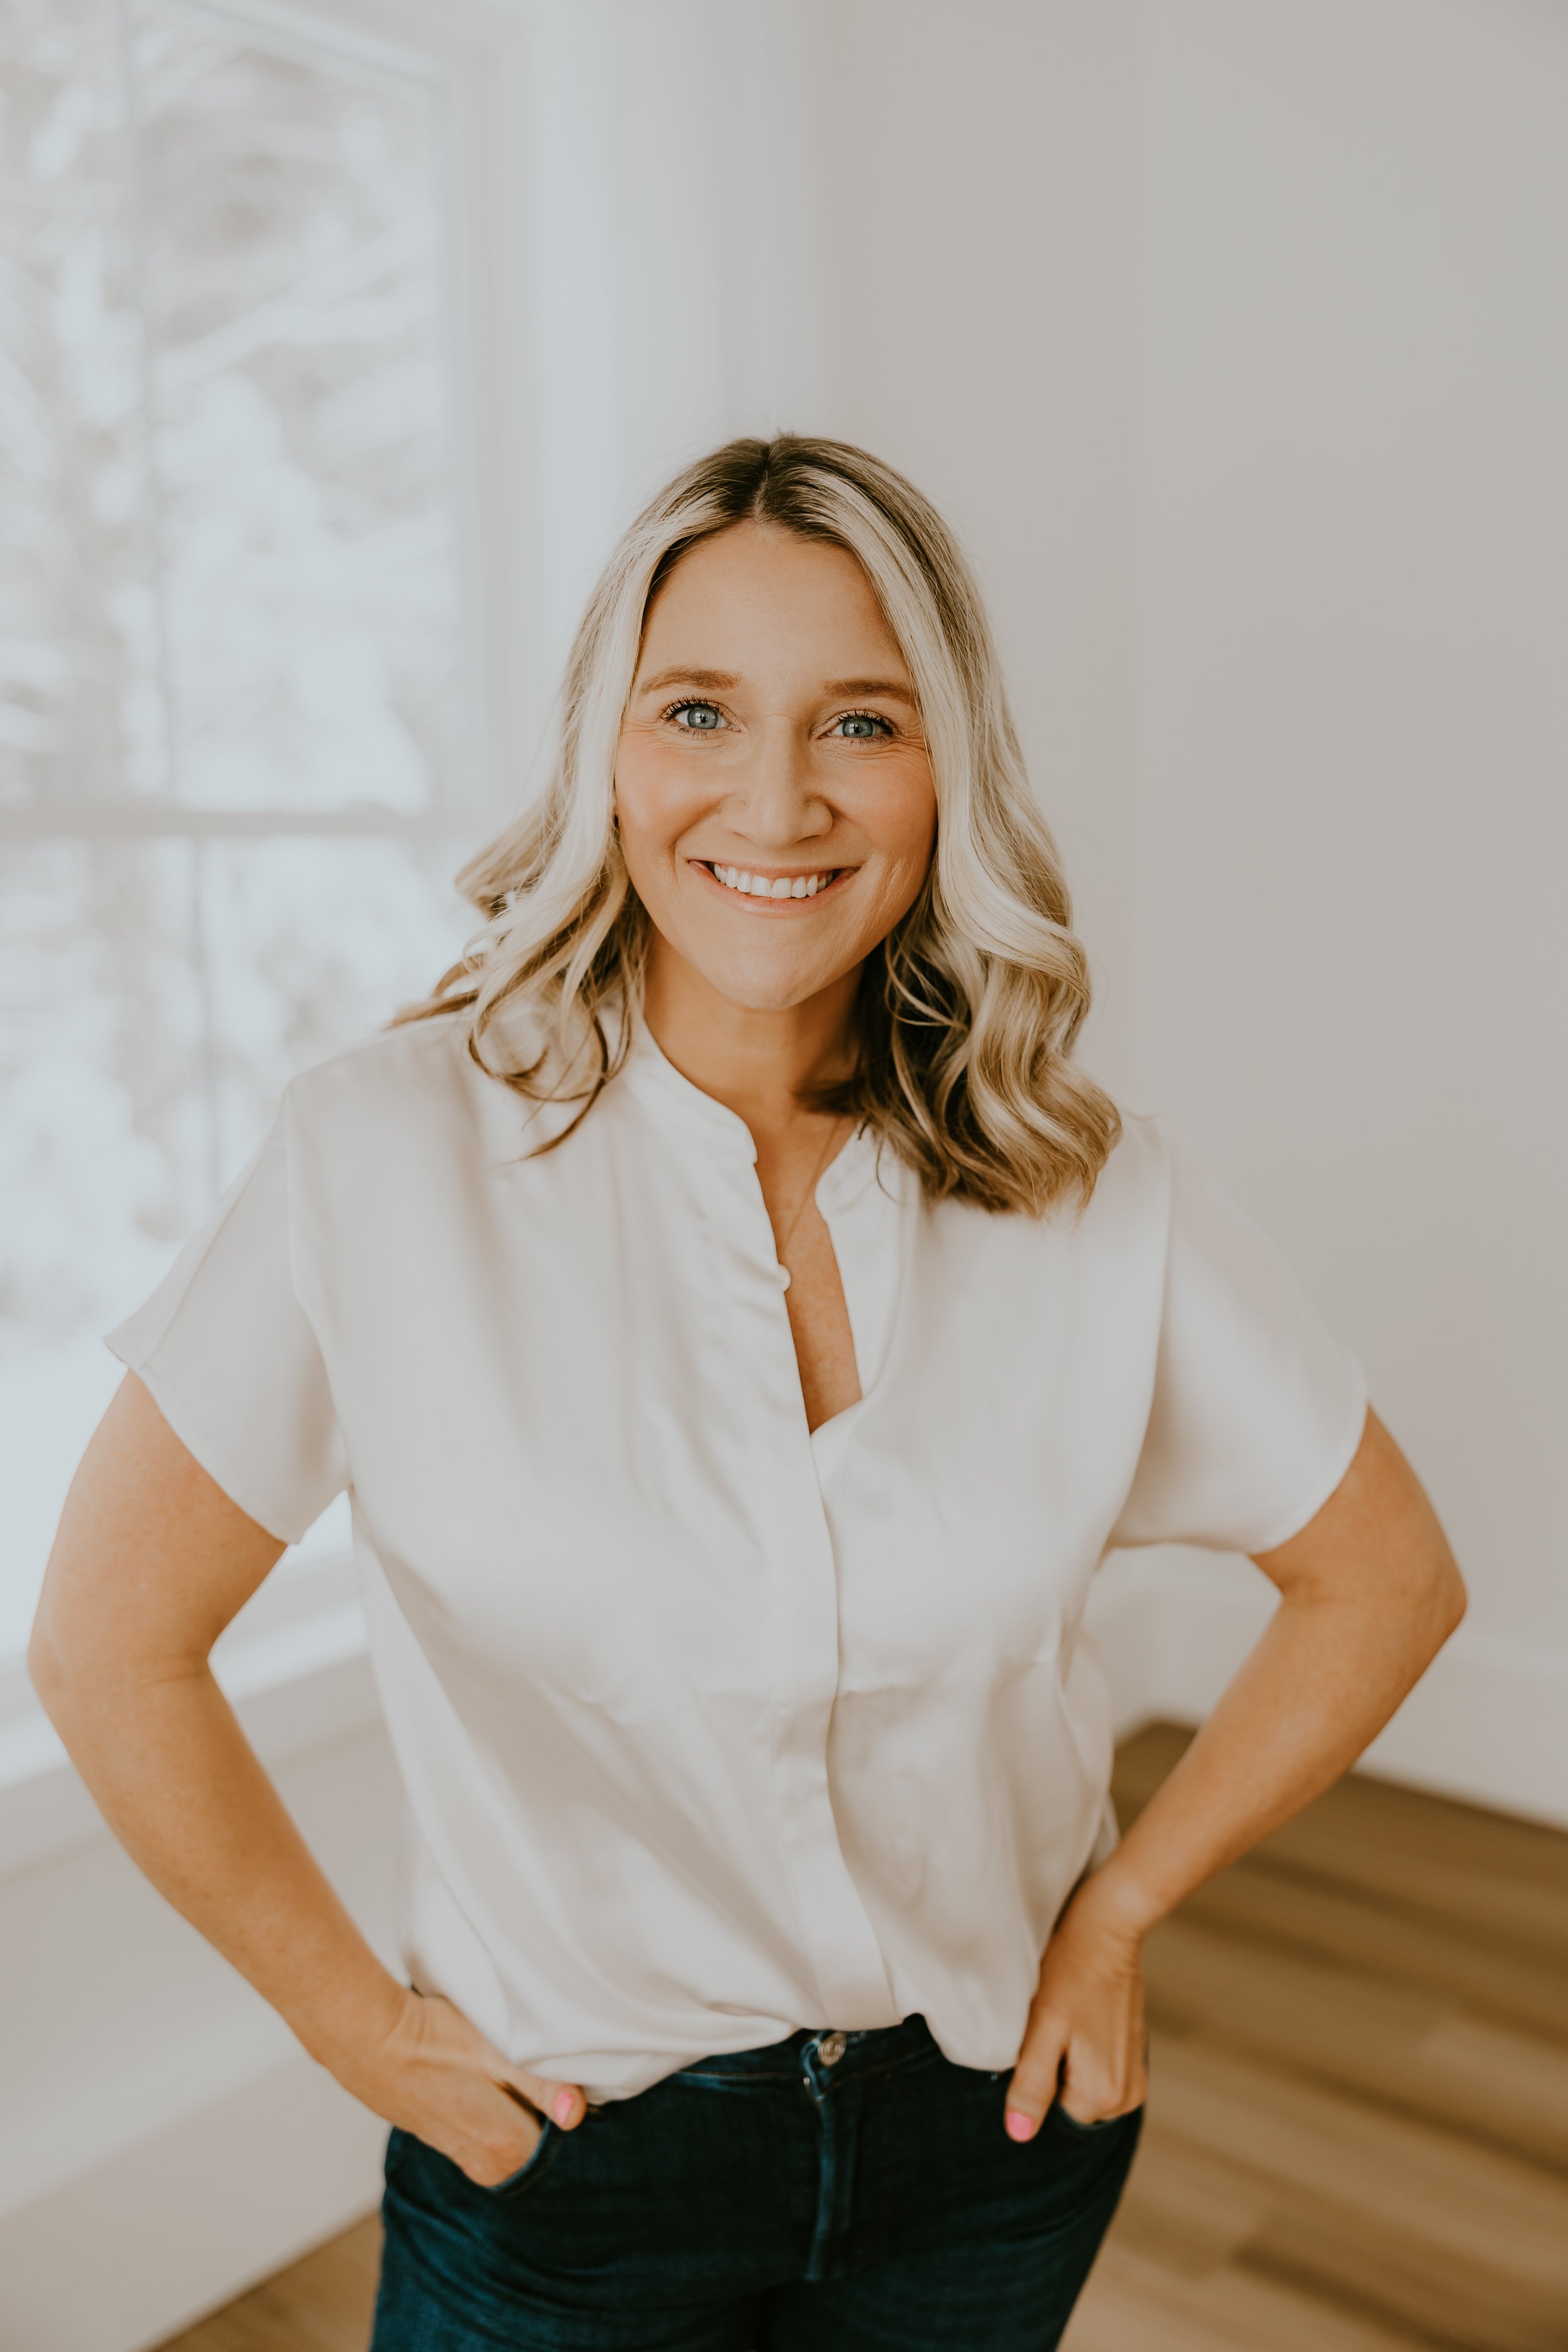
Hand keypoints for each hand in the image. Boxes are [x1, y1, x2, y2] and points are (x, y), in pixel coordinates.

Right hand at [327, 1984, 586, 2185]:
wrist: (370, 2039)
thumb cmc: (435, 2041)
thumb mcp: (498, 2053)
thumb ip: (542, 2085)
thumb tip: (576, 2115)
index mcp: (507, 2149)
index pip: (561, 2132)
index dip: (563, 2096)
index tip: (553, 2067)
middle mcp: (485, 2164)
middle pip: (535, 2134)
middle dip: (537, 2104)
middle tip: (526, 2061)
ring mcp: (460, 2153)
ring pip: (508, 2129)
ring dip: (509, 2101)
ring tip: (496, 2065)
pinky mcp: (441, 2138)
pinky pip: (481, 2126)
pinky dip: (485, 2102)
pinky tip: (474, 2073)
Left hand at [1003, 1873, 1148, 2139]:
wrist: (1109, 1923)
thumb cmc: (1071, 1970)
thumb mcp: (1042, 2027)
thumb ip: (1032, 2084)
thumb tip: (1020, 2134)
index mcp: (1105, 2095)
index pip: (1051, 2118)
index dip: (1032, 2084)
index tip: (1031, 2046)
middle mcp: (1128, 2095)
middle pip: (1068, 2106)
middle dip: (1051, 2075)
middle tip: (1044, 2029)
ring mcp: (1133, 2072)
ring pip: (1080, 2087)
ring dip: (1064, 2062)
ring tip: (1059, 2020)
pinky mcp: (1132, 2050)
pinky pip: (1095, 2069)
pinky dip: (1078, 2051)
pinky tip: (1073, 2017)